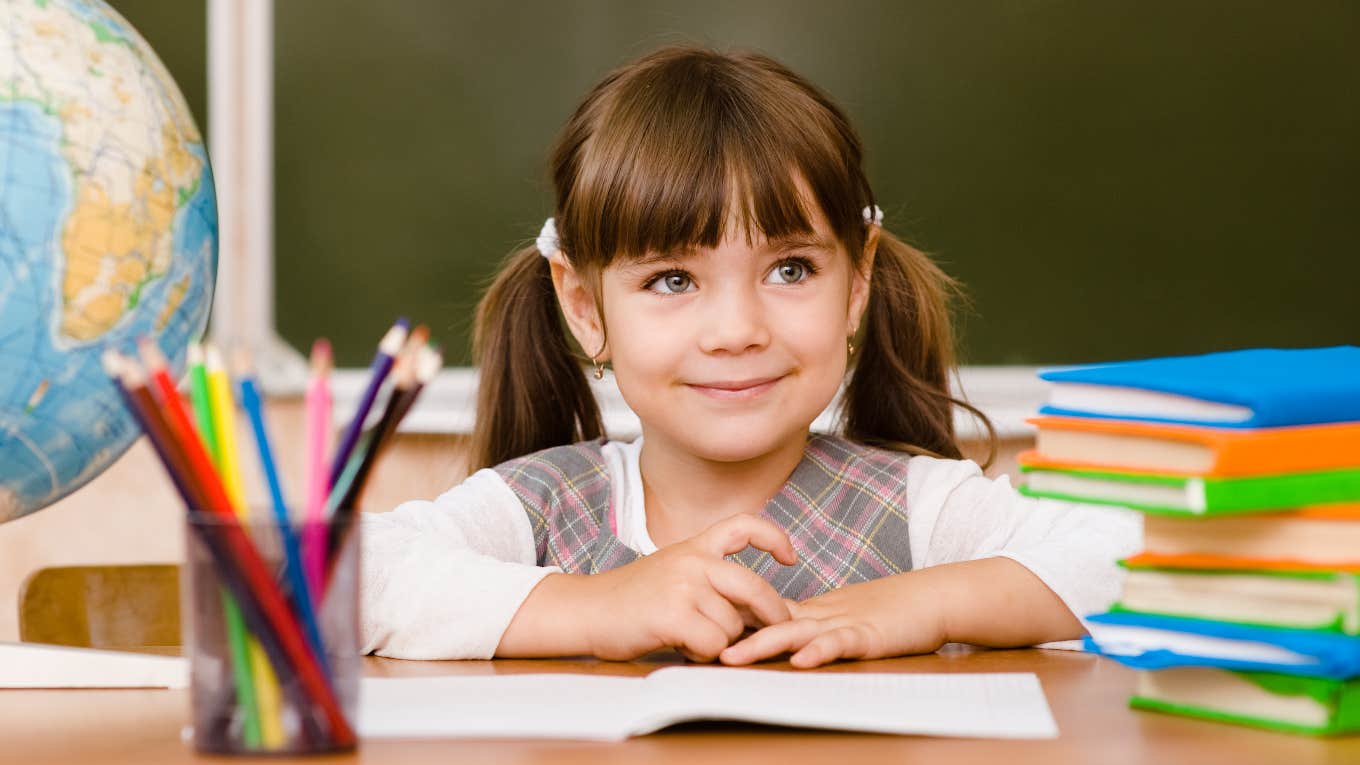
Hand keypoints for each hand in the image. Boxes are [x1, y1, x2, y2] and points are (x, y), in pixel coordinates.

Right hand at [499, 514, 798, 661]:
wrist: (584, 610)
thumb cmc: (628, 600)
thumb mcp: (671, 573)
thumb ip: (710, 581)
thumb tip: (759, 608)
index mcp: (694, 546)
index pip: (743, 526)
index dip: (774, 538)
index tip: (789, 557)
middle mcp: (693, 560)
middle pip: (755, 587)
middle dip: (773, 613)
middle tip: (778, 629)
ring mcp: (684, 586)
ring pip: (734, 625)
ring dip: (722, 642)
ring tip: (693, 638)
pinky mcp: (674, 614)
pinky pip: (714, 644)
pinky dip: (704, 655)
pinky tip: (683, 647)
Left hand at [718, 572, 946, 668]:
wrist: (933, 598)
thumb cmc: (890, 613)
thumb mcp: (842, 620)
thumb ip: (811, 630)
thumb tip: (779, 642)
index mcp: (813, 612)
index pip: (764, 615)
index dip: (731, 623)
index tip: (696, 631)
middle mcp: (820, 615)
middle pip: (768, 623)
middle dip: (732, 636)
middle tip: (698, 645)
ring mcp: (843, 623)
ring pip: (795, 632)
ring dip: (762, 645)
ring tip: (733, 657)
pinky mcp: (868, 635)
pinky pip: (840, 644)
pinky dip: (819, 651)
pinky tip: (800, 660)